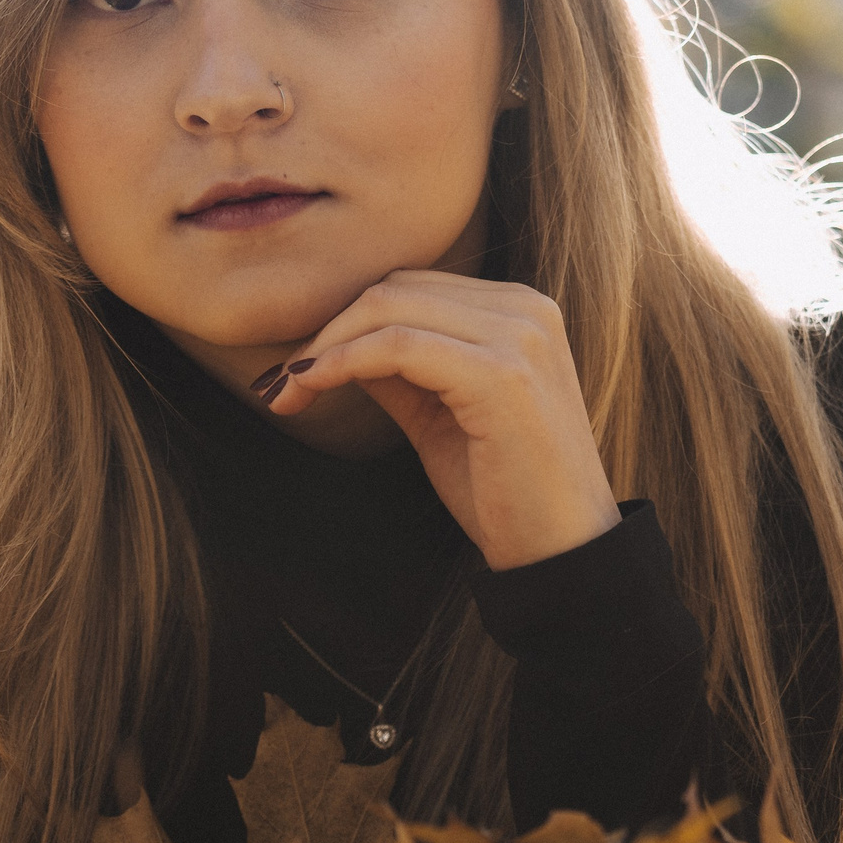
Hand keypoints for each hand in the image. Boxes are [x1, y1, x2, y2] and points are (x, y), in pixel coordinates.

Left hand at [255, 270, 621, 570]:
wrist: (563, 554)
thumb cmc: (504, 492)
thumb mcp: (439, 416)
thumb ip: (397, 371)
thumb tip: (330, 344)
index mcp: (520, 311)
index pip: (411, 288)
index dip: (344, 320)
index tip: (295, 367)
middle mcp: (526, 309)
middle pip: (395, 288)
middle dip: (326, 329)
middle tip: (279, 381)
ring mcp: (519, 337)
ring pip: (389, 308)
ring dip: (324, 347)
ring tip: (287, 390)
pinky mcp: (502, 373)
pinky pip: (397, 348)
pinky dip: (342, 363)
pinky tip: (311, 389)